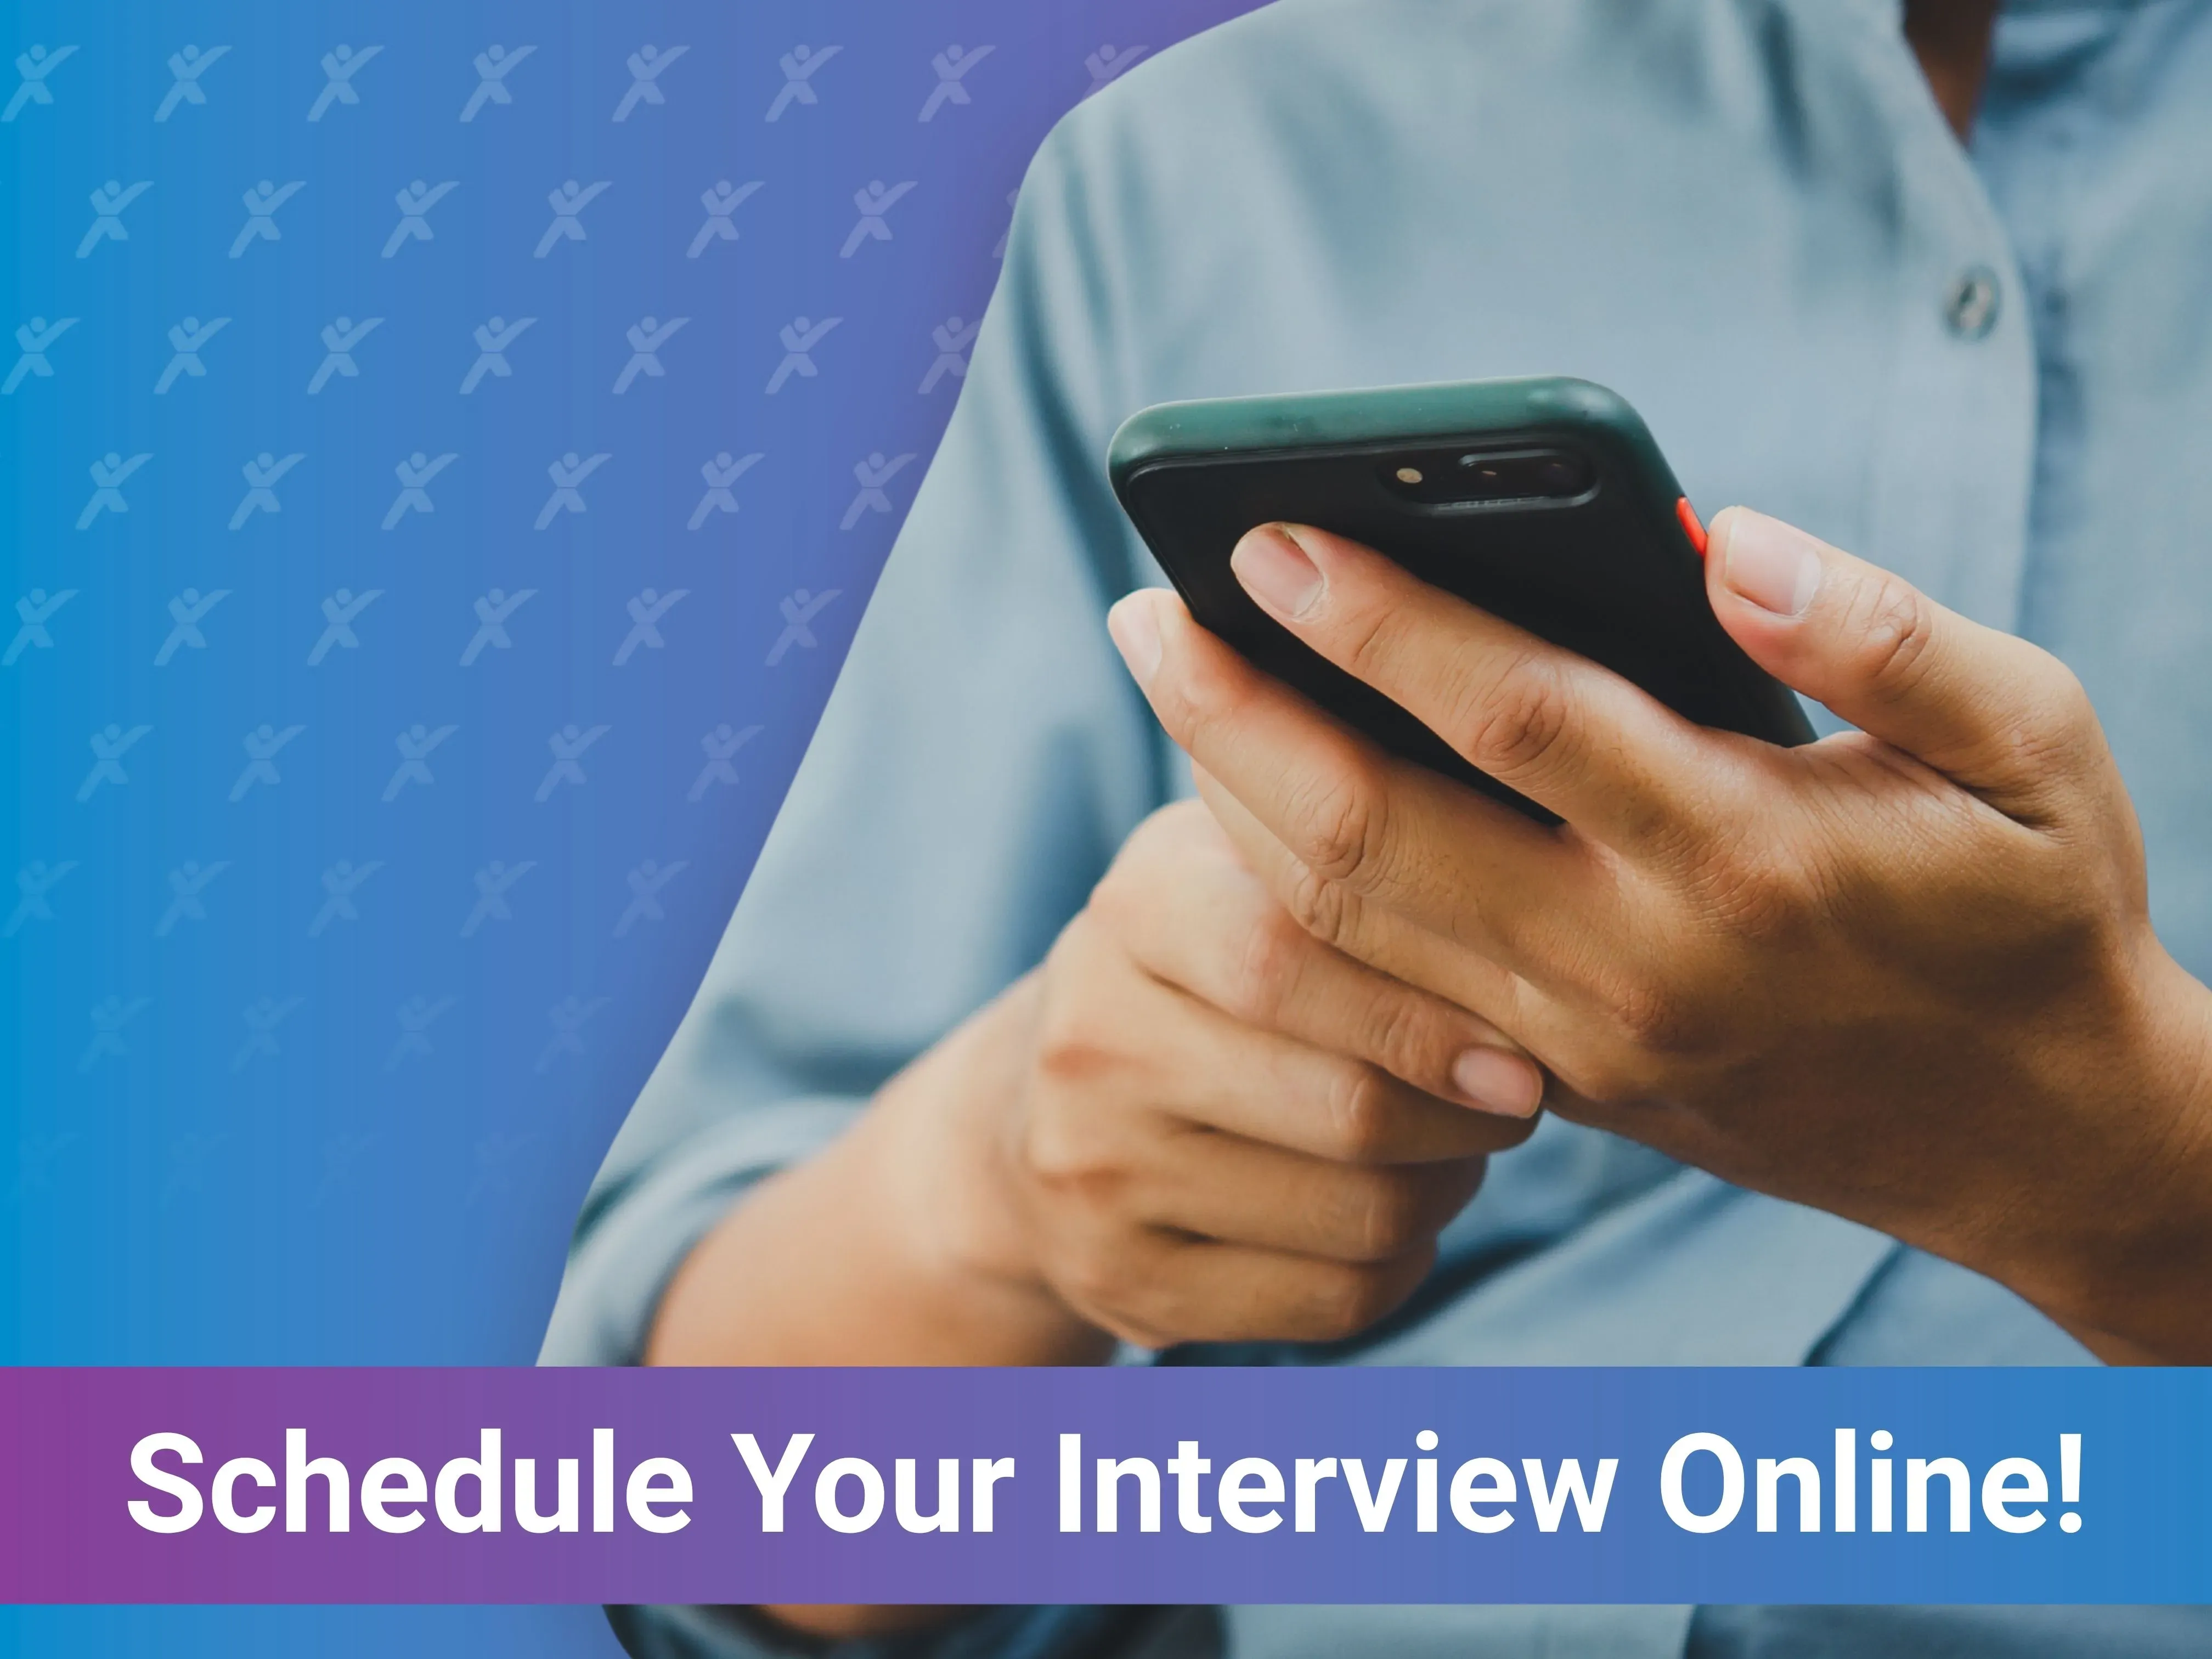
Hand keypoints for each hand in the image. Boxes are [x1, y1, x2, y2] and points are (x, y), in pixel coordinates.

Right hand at [945, 799, 1541, 1349]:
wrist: (1044, 1108)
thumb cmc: (1206, 966)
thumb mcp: (1245, 871)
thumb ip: (1358, 864)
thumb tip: (1526, 894)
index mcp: (1136, 909)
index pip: (1289, 958)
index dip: (1429, 1015)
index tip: (1524, 1052)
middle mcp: (1093, 1043)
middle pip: (1346, 1109)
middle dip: (1468, 1118)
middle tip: (1517, 1100)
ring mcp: (1096, 1174)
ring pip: (1359, 1216)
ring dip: (1448, 1190)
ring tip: (1456, 1148)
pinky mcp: (1126, 1284)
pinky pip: (1334, 1300)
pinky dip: (1402, 1263)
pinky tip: (1395, 1215)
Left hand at [1107, 510, 2211, 1361]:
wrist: (2035, 1141)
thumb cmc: (2030, 911)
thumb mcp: (2031, 746)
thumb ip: (1884, 632)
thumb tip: (1721, 540)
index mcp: (1748, 855)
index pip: (1515, 714)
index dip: (1379, 618)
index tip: (1268, 534)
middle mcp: (1635, 965)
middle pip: (1375, 834)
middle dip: (1238, 713)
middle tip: (1141, 608)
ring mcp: (1577, 1047)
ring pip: (1348, 927)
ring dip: (1235, 801)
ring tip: (1171, 686)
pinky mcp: (1553, 1090)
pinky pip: (1375, 991)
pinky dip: (1290, 895)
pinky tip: (1242, 803)